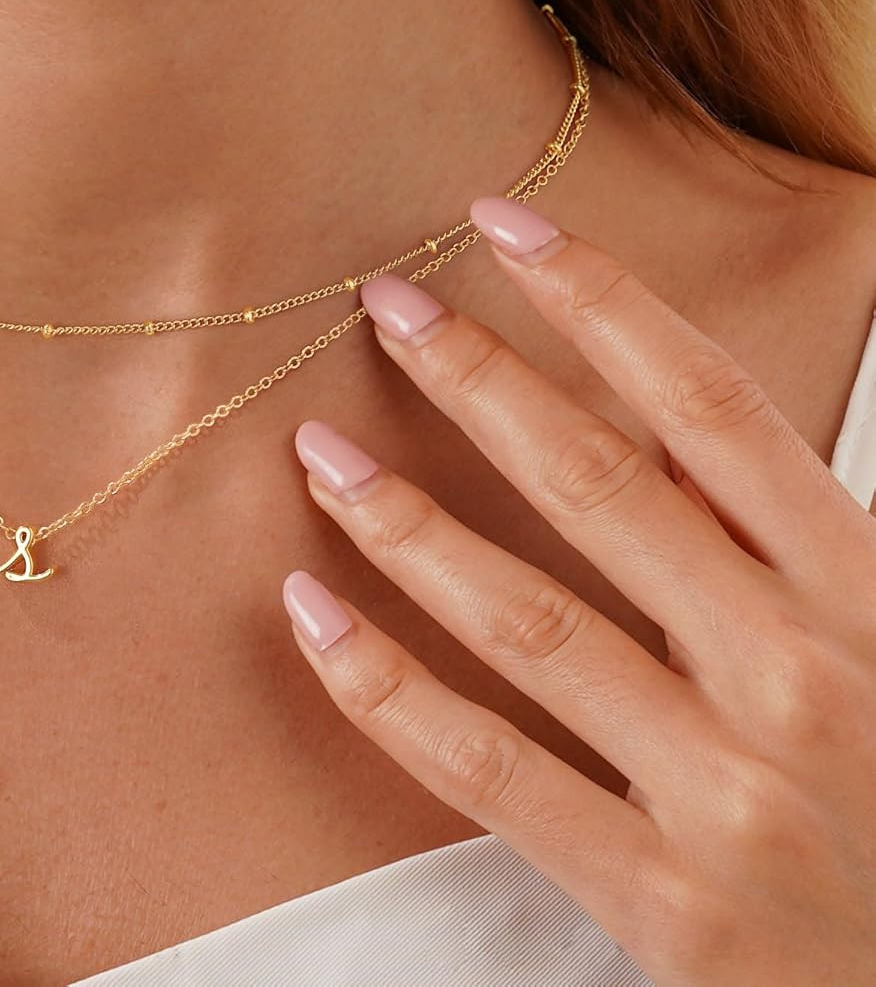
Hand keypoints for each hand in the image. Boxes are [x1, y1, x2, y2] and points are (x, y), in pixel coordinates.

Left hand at [282, 194, 875, 986]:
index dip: (599, 298)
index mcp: (868, 594)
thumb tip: (660, 401)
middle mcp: (797, 676)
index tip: (504, 224)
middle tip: (386, 304)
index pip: (710, 403)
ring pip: (525, 619)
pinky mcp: (665, 906)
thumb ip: (791, 534)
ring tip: (318, 452)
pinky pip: (490, 771)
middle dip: (481, 379)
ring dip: (405, 521)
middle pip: (598, 485)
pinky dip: (385, 688)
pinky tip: (310, 612)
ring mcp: (726, 795)